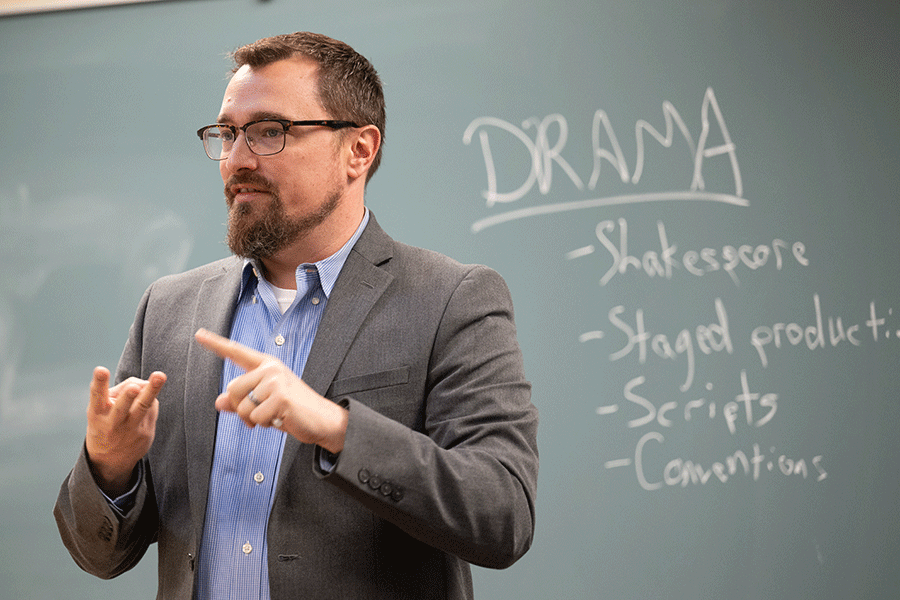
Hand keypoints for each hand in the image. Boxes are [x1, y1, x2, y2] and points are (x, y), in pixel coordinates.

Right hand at [85, 366, 166, 496]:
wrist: (110, 460)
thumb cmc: (107, 422)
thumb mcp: (102, 409)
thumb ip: (121, 392)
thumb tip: (146, 383)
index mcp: (97, 413)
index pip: (96, 395)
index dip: (99, 382)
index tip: (100, 369)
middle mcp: (112, 421)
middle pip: (122, 406)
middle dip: (128, 395)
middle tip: (134, 387)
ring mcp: (130, 429)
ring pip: (143, 407)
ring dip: (152, 391)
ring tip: (160, 375)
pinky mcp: (145, 434)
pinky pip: (152, 409)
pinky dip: (150, 400)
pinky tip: (146, 400)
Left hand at [194, 328, 348, 453]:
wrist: (322, 420)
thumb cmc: (294, 411)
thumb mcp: (265, 404)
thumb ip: (241, 401)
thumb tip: (219, 402)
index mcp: (267, 365)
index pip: (237, 353)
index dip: (216, 344)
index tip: (199, 335)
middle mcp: (271, 369)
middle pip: (233, 389)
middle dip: (240, 409)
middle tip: (258, 416)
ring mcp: (276, 381)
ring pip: (243, 406)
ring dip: (254, 419)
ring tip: (274, 416)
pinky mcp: (280, 396)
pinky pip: (255, 417)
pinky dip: (265, 424)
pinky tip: (281, 419)